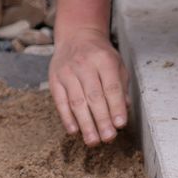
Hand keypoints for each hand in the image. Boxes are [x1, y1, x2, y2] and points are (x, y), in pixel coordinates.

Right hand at [49, 26, 129, 145]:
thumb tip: (123, 110)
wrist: (76, 37)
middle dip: (101, 120)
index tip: (120, 125)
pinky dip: (67, 117)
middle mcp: (84, 65)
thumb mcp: (117, 64)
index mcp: (104, 60)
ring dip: (85, 123)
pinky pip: (60, 101)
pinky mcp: (54, 79)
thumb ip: (121, 86)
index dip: (116, 107)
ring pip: (76, 101)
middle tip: (108, 138)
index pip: (111, 87)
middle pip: (93, 96)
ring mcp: (66, 72)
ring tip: (93, 140)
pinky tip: (74, 130)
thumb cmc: (101, 55)